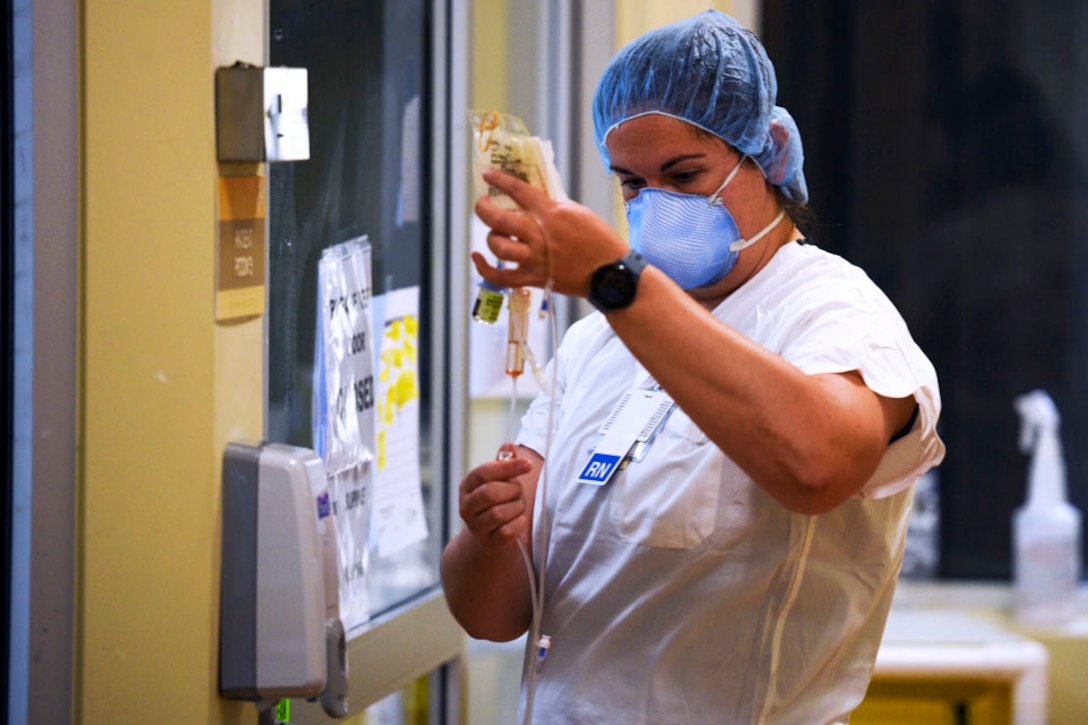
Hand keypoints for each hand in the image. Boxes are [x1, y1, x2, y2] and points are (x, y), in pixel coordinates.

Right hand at [458, 443, 532, 547]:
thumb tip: (508, 445)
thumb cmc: (497, 502)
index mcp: (467, 486)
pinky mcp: (488, 541)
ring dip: (517, 507)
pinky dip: (518, 524)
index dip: (507, 467)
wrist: (490, 537)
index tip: (528, 465)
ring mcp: (475, 526)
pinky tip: (518, 520)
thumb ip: (504, 464)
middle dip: (512, 490)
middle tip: (518, 491)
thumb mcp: (499, 481)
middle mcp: (466, 506)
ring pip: (499, 513)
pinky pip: (507, 531)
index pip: (484, 472)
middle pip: (491, 493)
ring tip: (518, 506)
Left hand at [473, 169, 627, 296]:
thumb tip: (531, 199)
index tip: (487, 175)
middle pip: (498, 219)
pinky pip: (500, 277)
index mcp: (551, 213)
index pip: (518, 190)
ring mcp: (535, 258)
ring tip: (496, 233)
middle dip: (483, 208)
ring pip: (498, 246)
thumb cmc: (599, 240)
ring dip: (492, 237)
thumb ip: (552, 206)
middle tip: (482, 203)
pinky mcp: (534, 278)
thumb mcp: (577, 212)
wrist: (609, 273)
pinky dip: (484, 269)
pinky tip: (478, 257)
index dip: (499, 180)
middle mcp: (539, 235)